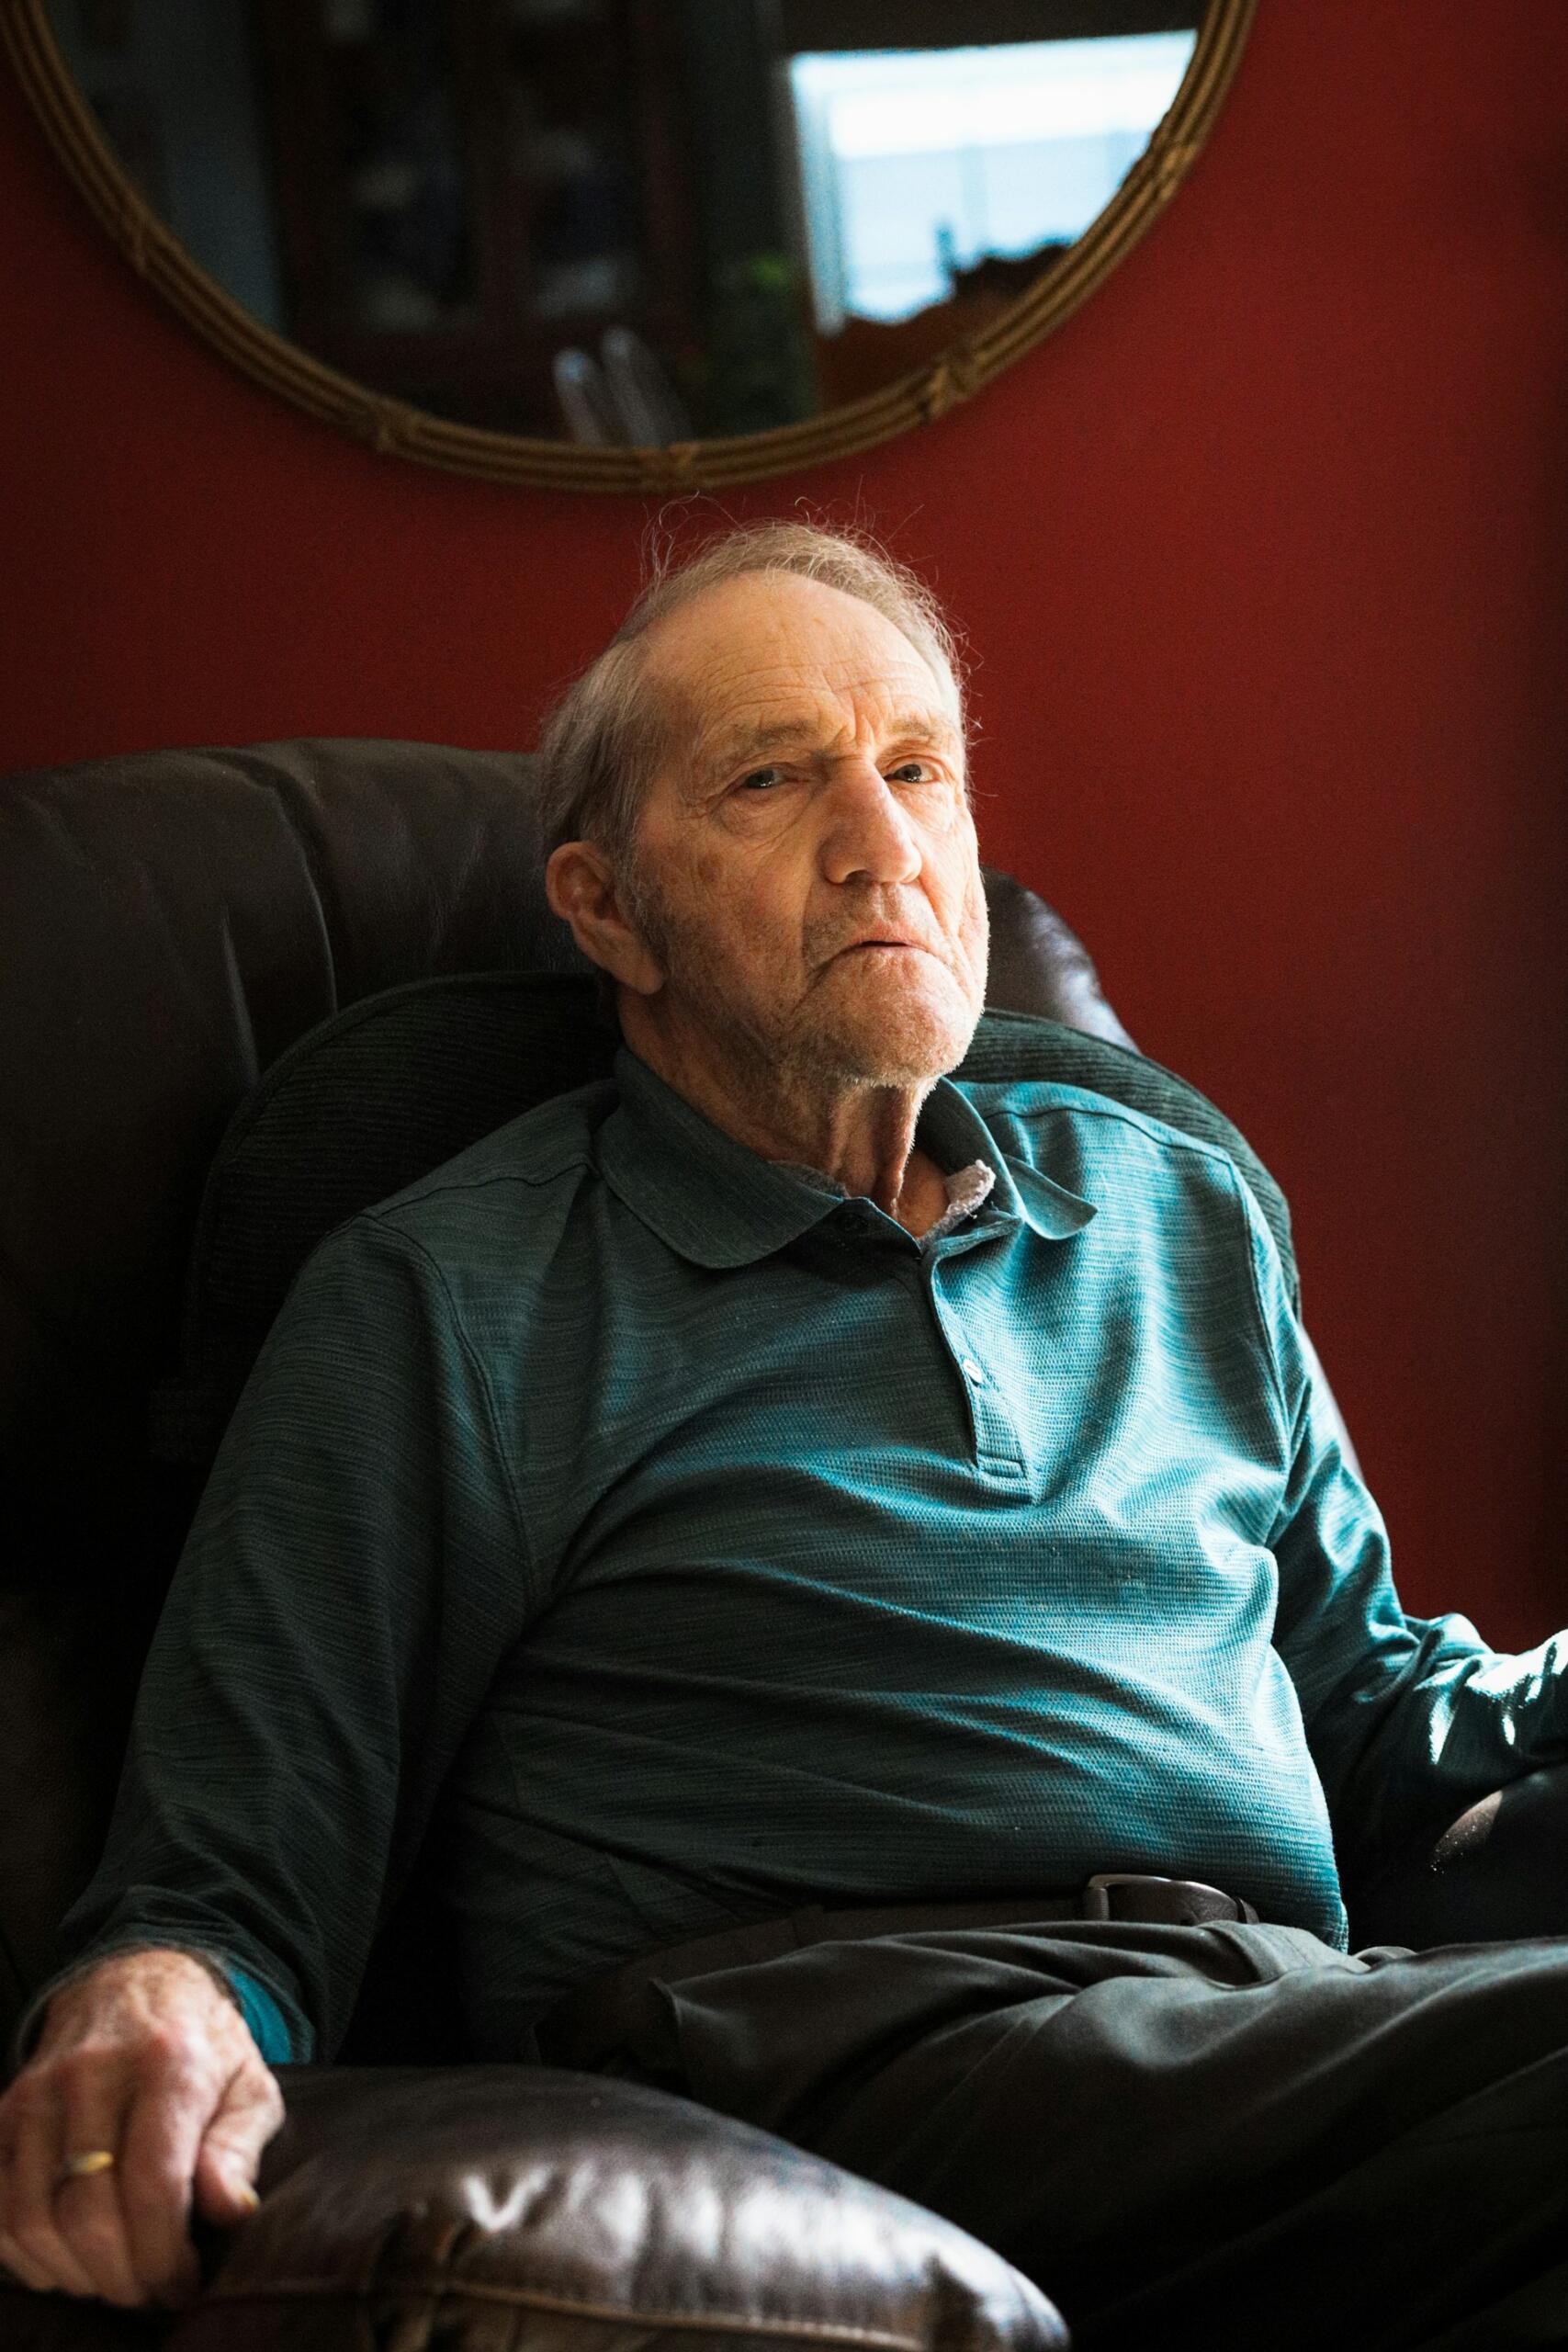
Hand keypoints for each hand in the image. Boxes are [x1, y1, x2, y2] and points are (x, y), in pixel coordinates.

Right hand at [0, 1948, 284, 2306]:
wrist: (136, 1981)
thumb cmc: (203, 2049)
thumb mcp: (249, 2085)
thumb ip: (239, 2148)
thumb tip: (228, 2212)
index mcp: (169, 2064)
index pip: (152, 2183)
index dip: (163, 2254)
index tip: (181, 2283)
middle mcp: (95, 2073)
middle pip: (87, 2211)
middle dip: (120, 2275)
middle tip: (147, 2291)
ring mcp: (40, 2091)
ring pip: (32, 2216)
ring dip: (71, 2272)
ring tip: (111, 2278)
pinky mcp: (5, 2109)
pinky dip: (21, 2251)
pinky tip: (62, 2259)